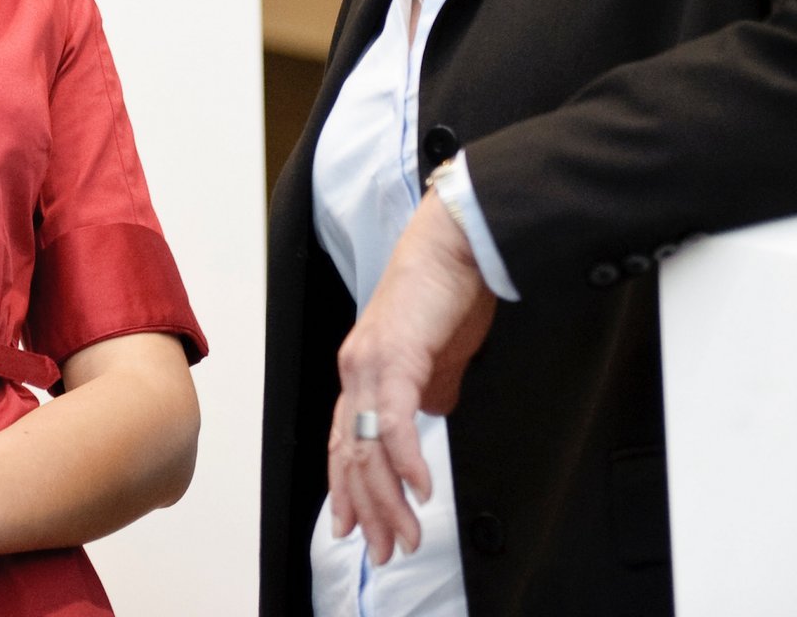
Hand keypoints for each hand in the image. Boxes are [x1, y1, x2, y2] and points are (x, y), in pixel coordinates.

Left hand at [327, 192, 496, 564]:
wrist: (455, 245)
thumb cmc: (447, 292)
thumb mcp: (435, 355)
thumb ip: (427, 389)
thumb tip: (432, 416)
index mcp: (361, 371)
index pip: (342, 442)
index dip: (345, 489)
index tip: (353, 529)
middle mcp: (355, 370)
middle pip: (349, 454)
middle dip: (366, 510)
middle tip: (383, 551)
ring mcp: (370, 363)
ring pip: (367, 446)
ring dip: (388, 499)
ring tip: (404, 535)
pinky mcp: (396, 356)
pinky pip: (395, 421)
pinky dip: (407, 460)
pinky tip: (420, 489)